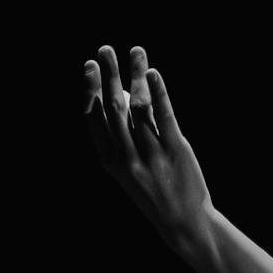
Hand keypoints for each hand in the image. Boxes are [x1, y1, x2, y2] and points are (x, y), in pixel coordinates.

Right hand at [83, 45, 216, 263]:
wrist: (183, 223)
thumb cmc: (154, 193)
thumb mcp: (128, 172)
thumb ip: (122, 139)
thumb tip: (120, 97)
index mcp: (110, 161)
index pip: (94, 119)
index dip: (90, 90)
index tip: (89, 66)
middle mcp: (127, 156)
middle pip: (114, 108)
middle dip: (108, 76)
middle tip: (105, 49)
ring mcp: (151, 154)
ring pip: (139, 107)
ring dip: (135, 75)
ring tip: (136, 51)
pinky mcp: (176, 151)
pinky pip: (165, 116)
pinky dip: (158, 92)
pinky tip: (153, 73)